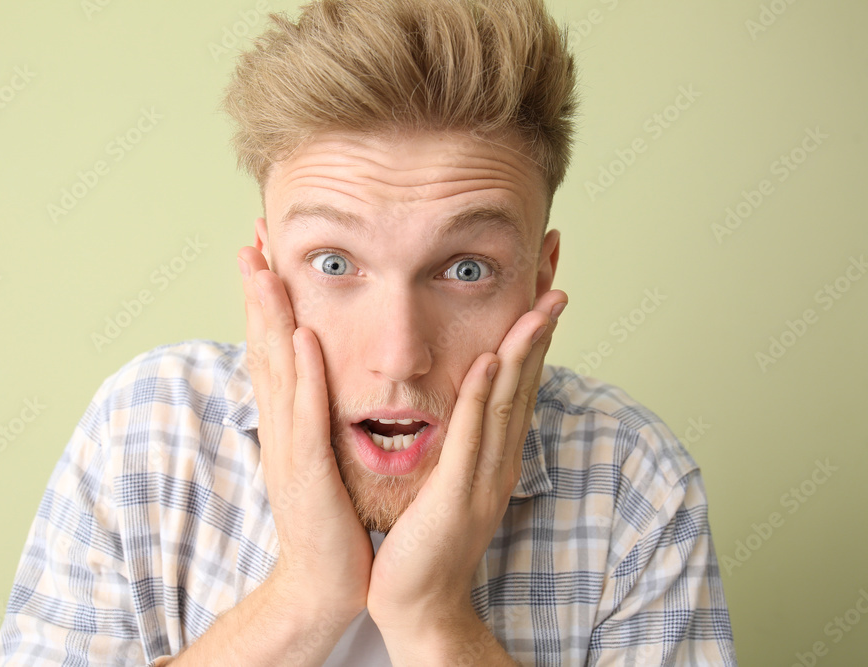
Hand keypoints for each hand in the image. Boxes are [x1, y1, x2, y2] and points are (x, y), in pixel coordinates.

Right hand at [237, 246, 373, 624]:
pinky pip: (306, 416)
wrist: (322, 582)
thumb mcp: (318, 457)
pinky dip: (303, 374)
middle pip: (263, 349)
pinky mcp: (307, 473)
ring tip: (266, 269)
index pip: (271, 350)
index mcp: (284, 422)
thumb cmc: (328, 519)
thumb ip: (315, 417)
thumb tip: (319, 378)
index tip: (264, 255)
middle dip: (257, 293)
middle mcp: (278, 427)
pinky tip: (304, 336)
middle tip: (252, 241)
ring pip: (277, 372)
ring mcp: (288, 448)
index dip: (264, 302)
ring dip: (271, 318)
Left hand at [366, 288, 567, 651]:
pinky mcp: (456, 496)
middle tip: (556, 271)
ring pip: (507, 400)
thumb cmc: (425, 538)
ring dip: (524, 349)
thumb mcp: (449, 477)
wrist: (419, 603)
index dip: (532, 331)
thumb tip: (463, 400)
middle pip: (525, 380)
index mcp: (495, 452)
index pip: (518, 379)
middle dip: (540, 325)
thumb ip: (460, 439)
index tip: (541, 284)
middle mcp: (499, 459)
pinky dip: (481, 397)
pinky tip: (489, 361)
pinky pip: (470, 438)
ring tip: (540, 303)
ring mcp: (483, 477)